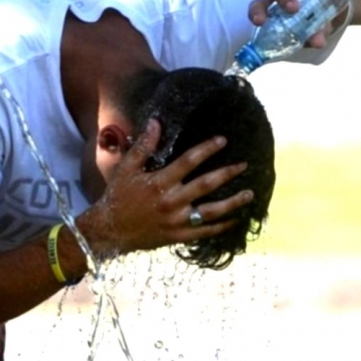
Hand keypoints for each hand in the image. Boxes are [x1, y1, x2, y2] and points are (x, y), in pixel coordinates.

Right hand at [77, 119, 250, 256]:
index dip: (206, 149)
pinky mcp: (178, 237)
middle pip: (206, 185)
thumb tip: (156, 123)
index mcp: (159, 182)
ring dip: (232, 203)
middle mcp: (171, 201)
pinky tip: (236, 220)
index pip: (188, 162)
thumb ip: (143, 147)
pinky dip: (222, 227)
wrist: (110, 230)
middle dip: (227, 174)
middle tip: (244, 165)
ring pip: (211, 211)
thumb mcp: (126, 169)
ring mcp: (176, 221)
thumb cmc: (118, 195)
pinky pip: (204, 232)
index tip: (223, 140)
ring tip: (250, 194)